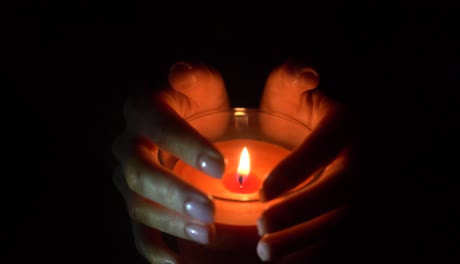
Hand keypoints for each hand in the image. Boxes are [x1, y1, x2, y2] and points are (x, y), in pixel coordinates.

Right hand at [112, 62, 228, 262]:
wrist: (179, 125)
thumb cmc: (197, 104)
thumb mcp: (200, 87)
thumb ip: (195, 80)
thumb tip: (181, 72)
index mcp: (143, 111)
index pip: (156, 125)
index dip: (183, 145)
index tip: (218, 165)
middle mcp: (128, 145)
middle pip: (140, 172)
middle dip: (174, 193)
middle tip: (209, 209)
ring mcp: (127, 179)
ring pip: (138, 205)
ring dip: (169, 223)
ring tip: (205, 234)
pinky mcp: (136, 205)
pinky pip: (138, 232)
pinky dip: (156, 250)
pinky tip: (178, 263)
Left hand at [256, 61, 362, 261]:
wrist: (325, 118)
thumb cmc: (303, 100)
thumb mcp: (296, 85)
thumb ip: (294, 76)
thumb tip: (305, 71)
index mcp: (344, 125)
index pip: (324, 148)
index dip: (296, 170)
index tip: (263, 191)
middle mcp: (357, 157)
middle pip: (339, 192)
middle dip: (301, 213)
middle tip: (263, 229)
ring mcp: (357, 187)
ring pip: (341, 220)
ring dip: (306, 241)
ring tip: (267, 254)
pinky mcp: (349, 207)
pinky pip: (339, 235)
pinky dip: (314, 252)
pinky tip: (286, 263)